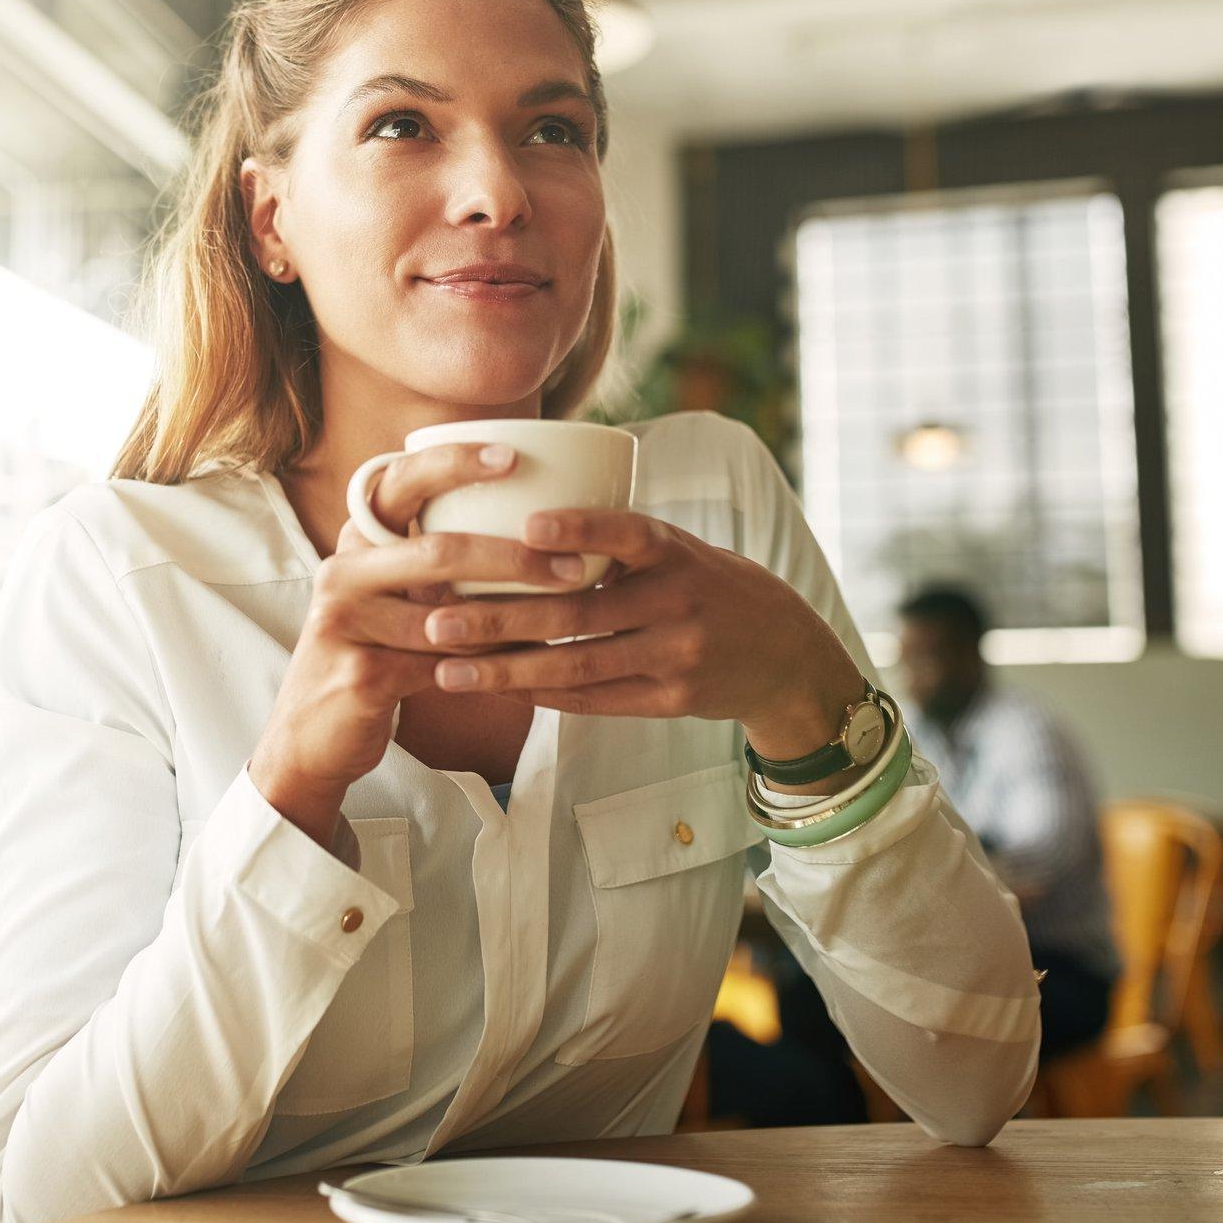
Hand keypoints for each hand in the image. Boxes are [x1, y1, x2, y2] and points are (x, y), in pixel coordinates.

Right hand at [247, 442, 589, 846]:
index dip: (455, 462)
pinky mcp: (361, 675)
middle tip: (573, 565)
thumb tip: (530, 527)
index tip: (514, 457)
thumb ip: (433, 561)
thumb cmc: (373, 653)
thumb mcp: (391, 596)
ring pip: (449, 616)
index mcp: (356, 542)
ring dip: (518, 621)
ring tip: (571, 615)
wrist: (310, 735)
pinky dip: (494, 667)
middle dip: (514, 557)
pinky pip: (445, 667)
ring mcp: (345, 623)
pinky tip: (535, 665)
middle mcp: (343, 572)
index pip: (401, 481)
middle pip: (437, 550)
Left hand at [420, 507, 864, 759]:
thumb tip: (515, 521)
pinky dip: (544, 696)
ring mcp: (675, 657)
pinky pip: (596, 701)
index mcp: (676, 552)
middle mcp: (677, 603)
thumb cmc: (707, 585)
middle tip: (436, 621)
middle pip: (577, 614)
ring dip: (506, 672)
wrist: (786, 654)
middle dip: (499, 620)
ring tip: (447, 672)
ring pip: (577, 667)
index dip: (580, 527)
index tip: (526, 525)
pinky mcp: (672, 701)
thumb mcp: (677, 548)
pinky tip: (499, 690)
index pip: (627, 532)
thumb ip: (614, 540)